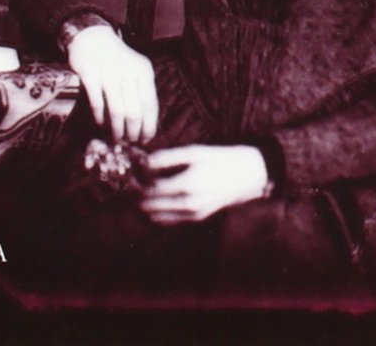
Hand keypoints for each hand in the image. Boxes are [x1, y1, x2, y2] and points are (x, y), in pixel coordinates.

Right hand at [64, 24, 158, 144]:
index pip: (150, 104)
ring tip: (117, 138)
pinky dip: (100, 117)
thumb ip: (142, 91)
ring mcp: (108, 72)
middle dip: (133, 131)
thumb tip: (148, 124)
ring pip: (117, 110)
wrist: (93, 37)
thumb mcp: (136, 69)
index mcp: (143, 71)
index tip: (146, 139)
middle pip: (134, 111)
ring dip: (117, 129)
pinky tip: (101, 123)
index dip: (149, 125)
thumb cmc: (118, 59)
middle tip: (130, 141)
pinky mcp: (90, 74)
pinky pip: (97, 102)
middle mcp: (128, 71)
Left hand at [139, 144, 269, 223]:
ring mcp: (193, 215)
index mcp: (188, 184)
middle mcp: (189, 204)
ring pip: (156, 218)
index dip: (137, 181)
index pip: (151, 188)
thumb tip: (144, 161)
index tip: (129, 173)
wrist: (246, 176)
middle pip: (150, 206)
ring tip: (138, 191)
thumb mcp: (194, 152)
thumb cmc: (219, 159)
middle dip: (136, 195)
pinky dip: (156, 214)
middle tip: (130, 183)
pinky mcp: (196, 219)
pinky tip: (152, 201)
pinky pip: (168, 222)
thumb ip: (167, 158)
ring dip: (144, 206)